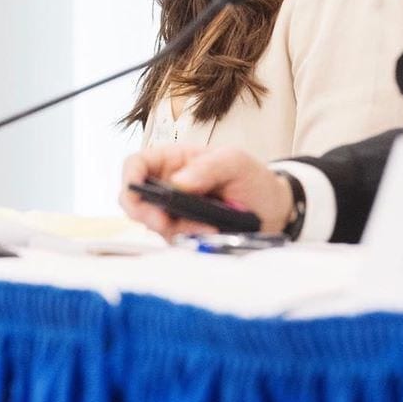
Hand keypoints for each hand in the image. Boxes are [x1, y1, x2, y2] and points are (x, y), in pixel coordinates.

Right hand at [119, 143, 293, 239]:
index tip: (137, 193)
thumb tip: (177, 182)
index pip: (137, 164)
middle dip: (146, 214)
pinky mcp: (184, 233)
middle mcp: (168, 186)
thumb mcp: (236, 162)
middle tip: (165, 223)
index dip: (130, 177)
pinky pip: (174, 241)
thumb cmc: (252, 178)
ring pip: (154, 226)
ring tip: (209, 227)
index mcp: (175, 160)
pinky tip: (211, 234)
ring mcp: (174, 212)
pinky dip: (189, 240)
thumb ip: (208, 167)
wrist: (272, 209)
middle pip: (135, 200)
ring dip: (176, 230)